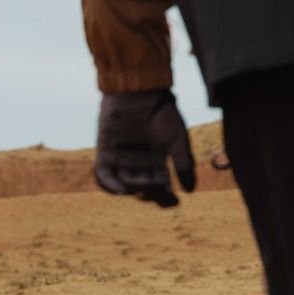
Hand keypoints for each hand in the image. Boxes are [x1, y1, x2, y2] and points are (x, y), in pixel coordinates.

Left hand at [94, 90, 196, 207]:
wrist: (140, 93)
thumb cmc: (162, 113)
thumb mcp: (178, 139)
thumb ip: (184, 163)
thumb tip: (189, 191)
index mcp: (158, 160)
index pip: (161, 186)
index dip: (167, 198)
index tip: (174, 201)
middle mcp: (139, 162)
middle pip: (144, 188)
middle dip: (152, 192)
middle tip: (158, 186)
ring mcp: (121, 159)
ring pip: (126, 184)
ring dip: (134, 189)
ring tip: (142, 185)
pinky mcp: (105, 153)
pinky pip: (104, 175)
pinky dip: (110, 185)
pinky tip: (122, 191)